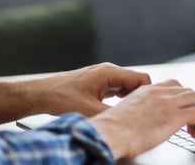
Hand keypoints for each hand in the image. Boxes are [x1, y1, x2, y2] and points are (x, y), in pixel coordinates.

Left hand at [30, 62, 151, 116]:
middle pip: (137, 82)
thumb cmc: (61, 97)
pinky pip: (118, 90)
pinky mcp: (97, 84)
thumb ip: (112, 115)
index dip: (150, 94)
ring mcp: (103, 77)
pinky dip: (122, 99)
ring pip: (127, 86)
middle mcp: (108, 71)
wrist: (43, 94)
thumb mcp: (90, 111)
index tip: (152, 109)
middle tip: (145, 114)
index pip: (142, 79)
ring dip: (132, 99)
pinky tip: (120, 111)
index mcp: (109, 72)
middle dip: (142, 97)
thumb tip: (129, 123)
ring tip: (134, 114)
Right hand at [90, 80, 194, 159]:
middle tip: (191, 122)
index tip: (181, 112)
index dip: (182, 99)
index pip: (174, 85)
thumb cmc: (114, 129)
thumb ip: (141, 110)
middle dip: (194, 106)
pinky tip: (194, 134)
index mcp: (147, 90)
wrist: (111, 132)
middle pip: (189, 90)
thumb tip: (147, 121)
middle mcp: (159, 92)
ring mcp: (167, 102)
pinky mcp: (174, 116)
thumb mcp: (128, 112)